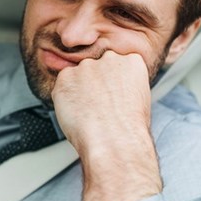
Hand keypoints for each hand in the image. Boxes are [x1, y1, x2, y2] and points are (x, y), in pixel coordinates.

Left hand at [51, 51, 161, 200]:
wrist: (113, 141)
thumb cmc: (128, 129)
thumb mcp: (139, 100)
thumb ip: (124, 84)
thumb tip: (112, 88)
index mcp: (131, 61)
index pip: (117, 63)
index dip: (111, 82)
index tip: (111, 95)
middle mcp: (109, 58)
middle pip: (96, 67)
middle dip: (94, 83)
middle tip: (97, 106)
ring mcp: (86, 66)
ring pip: (77, 76)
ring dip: (78, 90)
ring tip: (87, 113)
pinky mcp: (66, 77)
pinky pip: (62, 86)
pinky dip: (64, 98)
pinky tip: (76, 113)